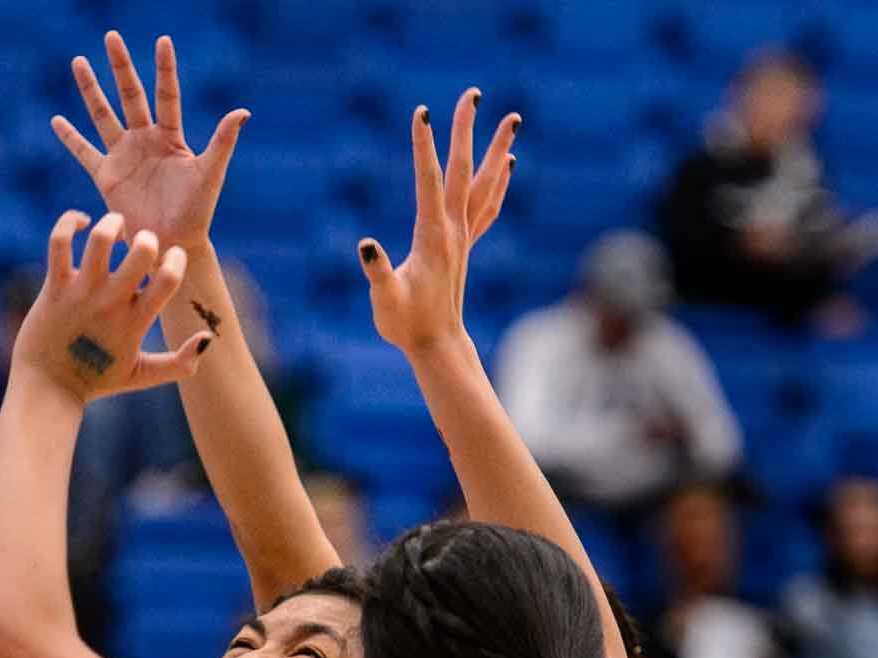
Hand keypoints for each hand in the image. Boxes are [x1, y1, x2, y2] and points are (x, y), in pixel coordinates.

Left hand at [10, 211, 210, 404]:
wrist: (49, 387)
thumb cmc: (98, 380)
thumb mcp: (144, 375)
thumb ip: (180, 363)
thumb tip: (208, 338)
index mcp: (136, 322)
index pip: (169, 280)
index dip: (176, 260)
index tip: (171, 258)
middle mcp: (111, 304)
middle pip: (141, 253)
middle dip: (148, 237)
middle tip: (143, 239)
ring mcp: (81, 293)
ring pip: (100, 239)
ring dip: (112, 222)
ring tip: (115, 223)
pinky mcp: (54, 286)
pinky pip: (60, 241)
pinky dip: (69, 222)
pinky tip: (81, 223)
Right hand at [52, 33, 246, 252]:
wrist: (173, 244)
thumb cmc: (197, 212)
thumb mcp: (210, 174)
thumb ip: (223, 141)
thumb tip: (243, 111)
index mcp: (170, 138)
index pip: (166, 95)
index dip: (165, 69)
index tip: (162, 41)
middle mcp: (146, 141)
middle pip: (130, 95)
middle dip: (120, 67)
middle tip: (111, 36)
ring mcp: (124, 157)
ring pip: (103, 115)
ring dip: (90, 90)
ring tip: (78, 61)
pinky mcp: (107, 177)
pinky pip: (84, 153)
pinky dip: (70, 138)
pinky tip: (56, 120)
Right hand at [356, 89, 521, 354]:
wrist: (437, 345)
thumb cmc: (406, 325)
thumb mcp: (385, 300)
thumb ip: (378, 273)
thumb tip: (365, 247)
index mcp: (432, 236)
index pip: (428, 180)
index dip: (423, 146)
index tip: (422, 111)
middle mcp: (454, 230)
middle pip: (462, 170)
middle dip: (466, 130)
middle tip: (472, 92)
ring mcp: (463, 237)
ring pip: (484, 183)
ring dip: (496, 149)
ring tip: (512, 119)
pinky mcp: (466, 246)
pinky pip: (488, 206)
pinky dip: (498, 182)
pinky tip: (506, 165)